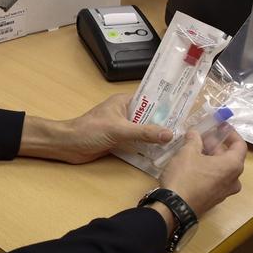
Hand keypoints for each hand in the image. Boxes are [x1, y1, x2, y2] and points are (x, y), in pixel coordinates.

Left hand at [19, 93, 173, 164]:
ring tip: (178, 142)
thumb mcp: (119, 130)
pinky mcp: (118, 141)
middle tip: (185, 130)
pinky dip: (146, 147)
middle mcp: (125, 112)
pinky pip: (137, 143)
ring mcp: (122, 127)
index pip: (151, 99)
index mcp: (124, 102)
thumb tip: (169, 134)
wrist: (67, 146)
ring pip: (144, 131)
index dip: (167, 104)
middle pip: (150, 117)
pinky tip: (160, 153)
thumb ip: (144, 132)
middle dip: (165, 123)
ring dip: (156, 137)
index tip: (185, 110)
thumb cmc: (89, 131)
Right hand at [158, 127, 246, 216]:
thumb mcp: (187, 152)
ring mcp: (224, 192)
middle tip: (202, 136)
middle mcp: (234, 180)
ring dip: (212, 158)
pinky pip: (216, 180)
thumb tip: (195, 133)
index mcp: (233, 166)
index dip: (231, 133)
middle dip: (217, 145)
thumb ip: (194, 140)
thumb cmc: (185, 177)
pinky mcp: (213, 200)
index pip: (240, 145)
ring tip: (196, 150)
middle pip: (230, 157)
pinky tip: (193, 165)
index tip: (221, 126)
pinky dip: (209, 170)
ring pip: (222, 170)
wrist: (174, 209)